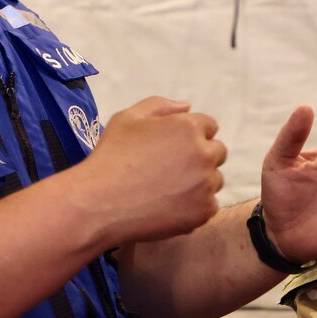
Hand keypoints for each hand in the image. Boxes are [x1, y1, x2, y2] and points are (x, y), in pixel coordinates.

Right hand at [79, 96, 225, 244]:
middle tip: (170, 169)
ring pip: (214, 180)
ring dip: (199, 182)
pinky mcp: (203, 212)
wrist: (99, 202)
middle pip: (217, 152)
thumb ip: (160, 105)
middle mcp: (204, 154)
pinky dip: (195, 207)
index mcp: (189, 127)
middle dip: (199, 157)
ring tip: (167, 190)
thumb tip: (187, 106)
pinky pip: (209, 206)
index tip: (172, 148)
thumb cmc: (111, 157)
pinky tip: (170, 207)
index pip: (208, 126)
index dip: (190, 136)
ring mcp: (206, 185)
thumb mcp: (128, 118)